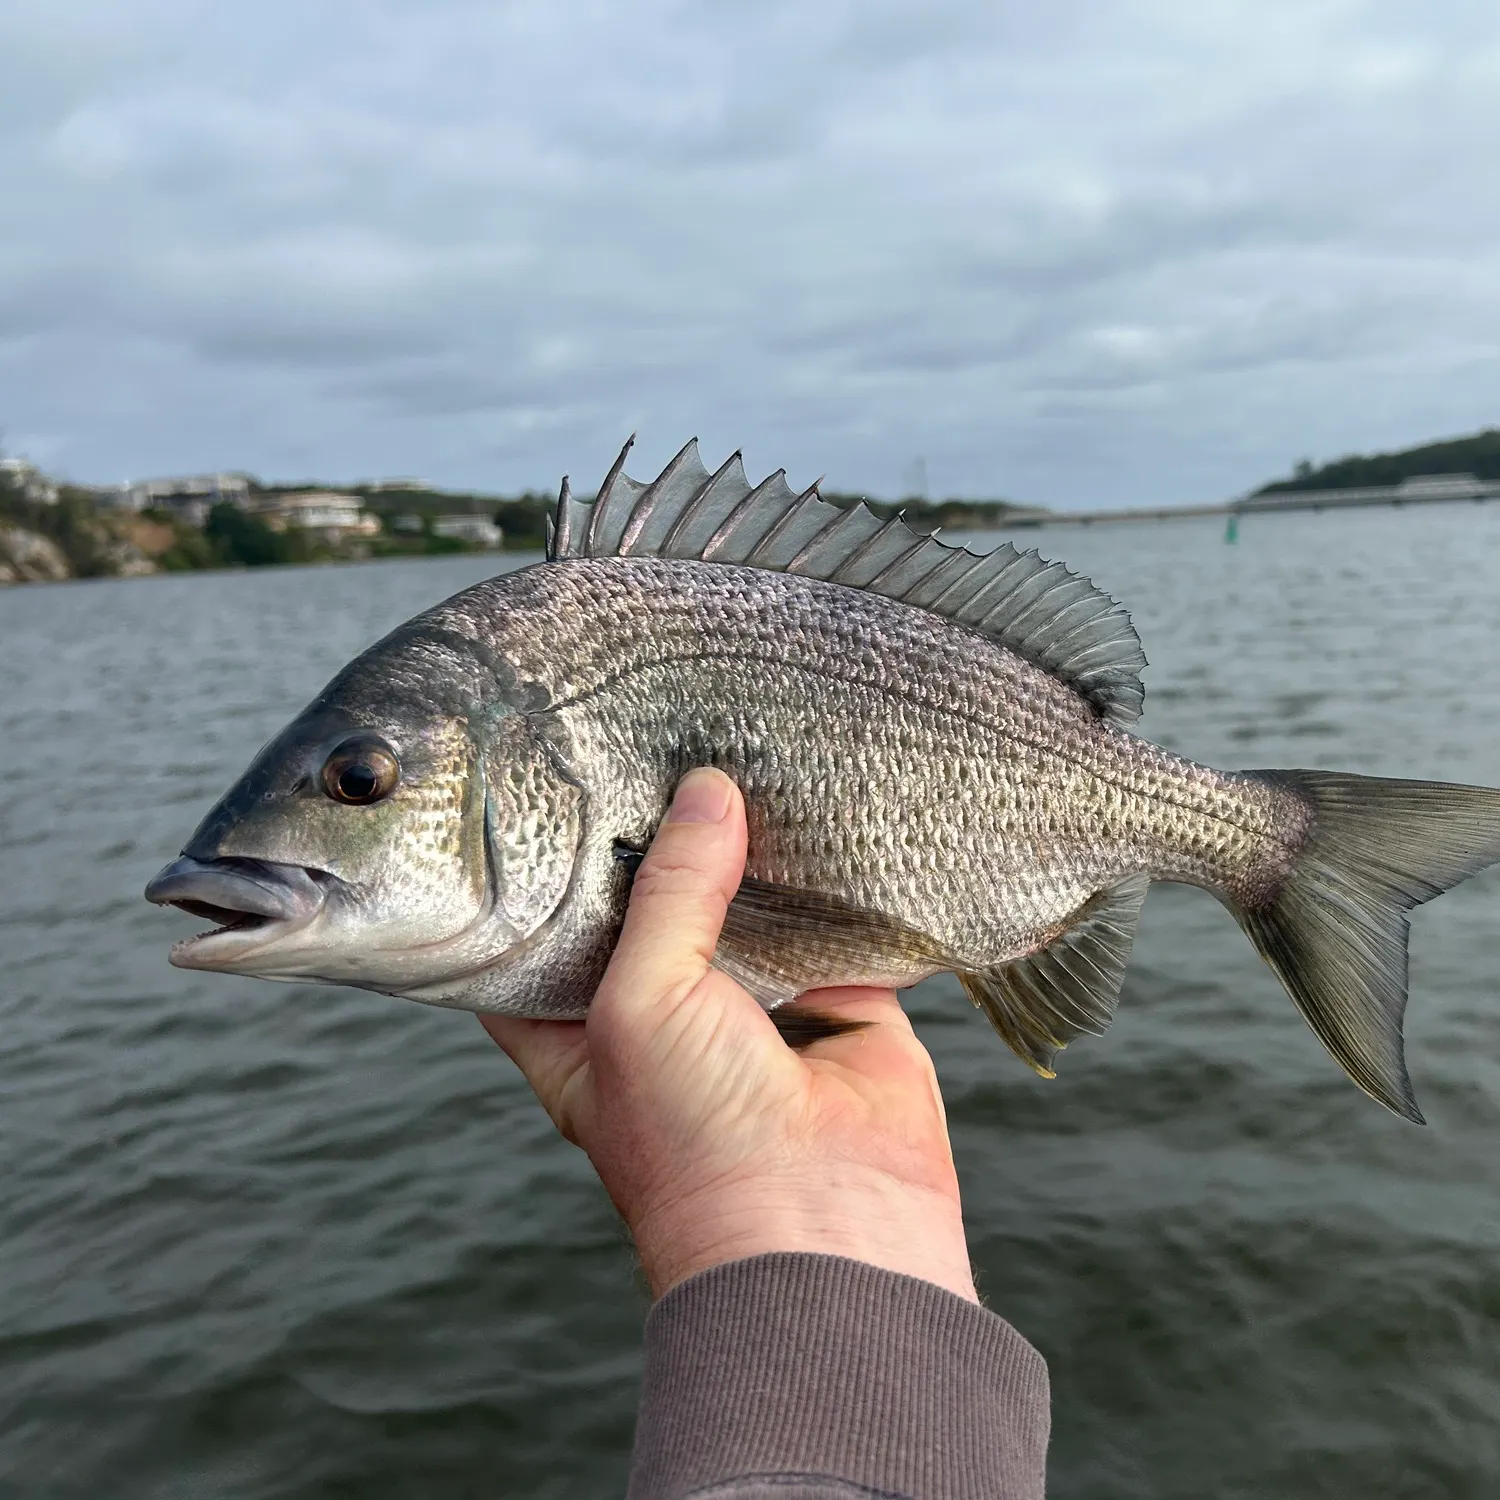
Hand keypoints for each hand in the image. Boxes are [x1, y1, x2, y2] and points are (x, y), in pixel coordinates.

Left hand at [481, 767, 977, 1302]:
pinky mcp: (842, 1006)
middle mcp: (666, 1015)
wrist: (828, 1233)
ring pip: (749, 906)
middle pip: (656, 905)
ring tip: (745, 751)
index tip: (552, 785)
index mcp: (583, 1028)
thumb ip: (673, 893)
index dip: (548, 871)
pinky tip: (825, 811)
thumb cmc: (694, 1145)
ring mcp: (756, 1010)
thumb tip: (705, 793)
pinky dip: (837, 879)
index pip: (545, 938)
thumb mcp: (642, 1002)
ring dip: (754, 849)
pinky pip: (838, 925)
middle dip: (663, 838)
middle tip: (661, 740)